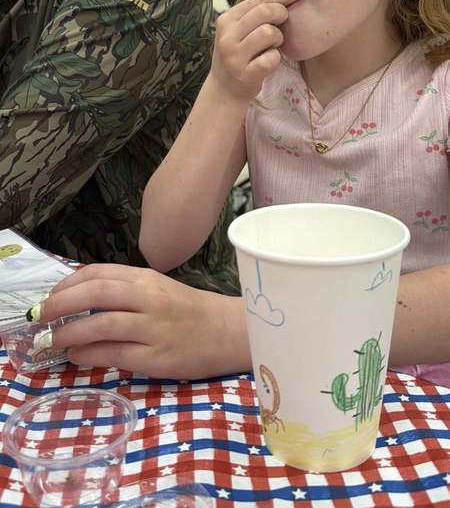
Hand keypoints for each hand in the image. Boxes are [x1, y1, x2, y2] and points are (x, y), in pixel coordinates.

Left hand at [37, 264, 249, 377]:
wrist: (230, 332)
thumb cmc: (190, 311)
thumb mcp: (158, 289)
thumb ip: (125, 291)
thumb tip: (80, 299)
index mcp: (147, 278)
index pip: (99, 273)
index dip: (67, 284)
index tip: (50, 296)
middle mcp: (149, 298)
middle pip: (95, 293)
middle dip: (60, 303)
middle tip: (38, 316)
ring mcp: (153, 328)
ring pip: (101, 324)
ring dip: (69, 332)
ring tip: (52, 341)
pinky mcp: (156, 358)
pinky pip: (114, 354)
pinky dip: (88, 354)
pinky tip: (77, 355)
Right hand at [211, 0, 297, 101]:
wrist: (224, 89)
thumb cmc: (239, 54)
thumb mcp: (238, 30)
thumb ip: (255, 13)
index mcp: (226, 20)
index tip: (292, 2)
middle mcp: (227, 36)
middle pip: (265, 12)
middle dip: (281, 15)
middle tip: (282, 25)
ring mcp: (234, 56)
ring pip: (269, 33)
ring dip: (278, 38)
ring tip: (273, 45)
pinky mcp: (245, 74)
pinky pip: (271, 58)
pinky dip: (275, 58)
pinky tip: (269, 61)